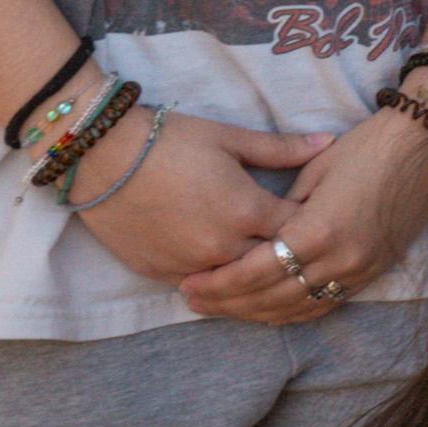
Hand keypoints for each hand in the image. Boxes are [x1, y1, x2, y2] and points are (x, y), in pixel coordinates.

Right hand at [64, 107, 307, 291]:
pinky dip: (218, 282)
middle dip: (289, 257)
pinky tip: (229, 274)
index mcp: (245, 211)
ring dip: (254, 276)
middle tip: (302, 248)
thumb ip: (281, 149)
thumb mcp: (228, 138)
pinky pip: (202, 288)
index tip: (320, 219)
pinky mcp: (161, 274)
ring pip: (238, 285)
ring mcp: (191, 265)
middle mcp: (222, 247)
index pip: (298, 231)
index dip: (313, 226)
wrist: (100, 156)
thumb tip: (327, 143)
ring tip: (271, 267)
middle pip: (273, 265)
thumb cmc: (166, 140)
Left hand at [178, 107, 427, 327]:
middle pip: (271, 296)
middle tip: (194, 301)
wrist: (424, 147)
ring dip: (255, 312)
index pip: (256, 270)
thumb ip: (283, 208)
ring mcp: (359, 270)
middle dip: (227, 303)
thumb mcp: (315, 169)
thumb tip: (255, 233)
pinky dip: (291, 312)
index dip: (219, 282)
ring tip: (221, 309)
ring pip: (296, 307)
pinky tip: (265, 312)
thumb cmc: (367, 147)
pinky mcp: (372, 273)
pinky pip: (324, 304)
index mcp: (317, 229)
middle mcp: (339, 258)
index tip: (189, 283)